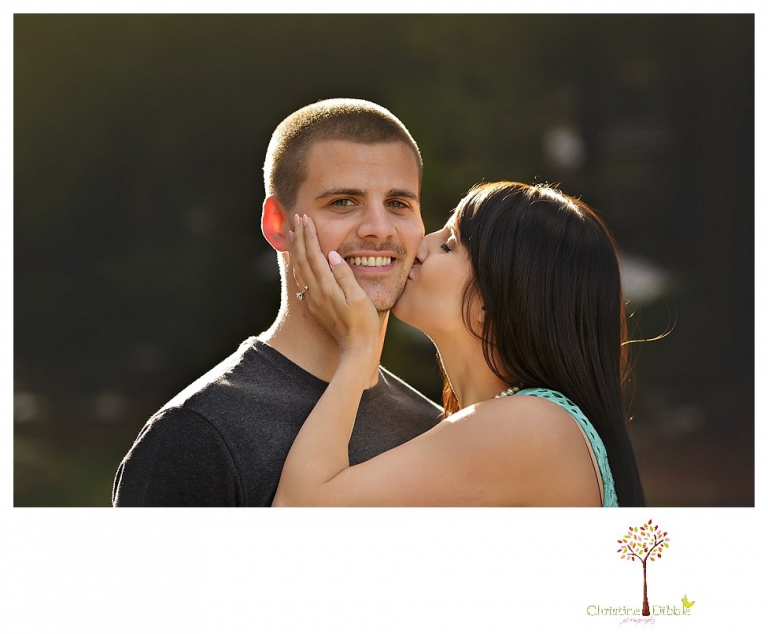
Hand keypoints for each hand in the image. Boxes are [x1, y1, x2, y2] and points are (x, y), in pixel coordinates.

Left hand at [289, 214, 379, 358]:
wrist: (356, 348)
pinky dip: (296, 264)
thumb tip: (331, 254)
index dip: (309, 235)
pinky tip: (296, 259)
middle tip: (296, 218)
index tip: (306, 219)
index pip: (314, 255)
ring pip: (298, 269)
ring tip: (292, 233)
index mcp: (326, 287)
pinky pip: (300, 280)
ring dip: (295, 249)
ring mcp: (312, 300)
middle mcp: (315, 292)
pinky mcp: (314, 305)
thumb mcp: (359, 298)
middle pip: (302, 259)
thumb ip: (345, 275)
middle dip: (299, 237)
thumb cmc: (363, 323)